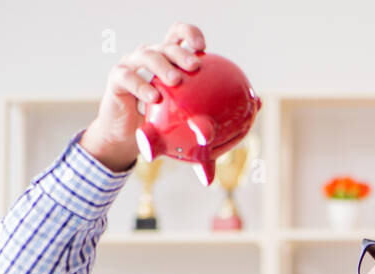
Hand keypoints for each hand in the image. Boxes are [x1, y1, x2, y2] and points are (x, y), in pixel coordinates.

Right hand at [80, 22, 206, 171]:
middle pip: (166, 45)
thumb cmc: (159, 125)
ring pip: (147, 55)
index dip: (189, 35)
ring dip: (162, 66)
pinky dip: (141, 85)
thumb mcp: (186, 119)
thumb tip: (257, 105)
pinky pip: (127, 77)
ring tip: (176, 81)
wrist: (126, 136)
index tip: (203, 47)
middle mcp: (149, 58)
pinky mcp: (117, 79)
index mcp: (167, 61)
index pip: (177, 36)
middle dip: (180, 52)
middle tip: (195, 66)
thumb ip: (216, 110)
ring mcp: (131, 66)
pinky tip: (154, 97)